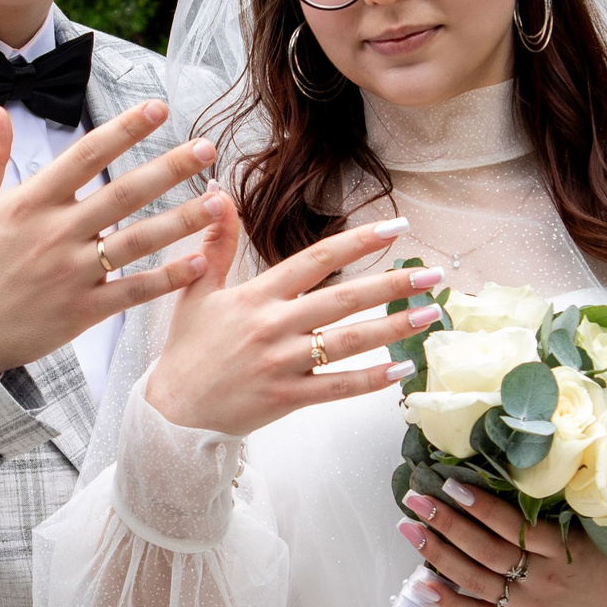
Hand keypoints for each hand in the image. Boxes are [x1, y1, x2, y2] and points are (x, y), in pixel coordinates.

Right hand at [0, 102, 222, 373]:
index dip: (124, 129)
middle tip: (208, 149)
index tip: (158, 109)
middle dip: (169, 169)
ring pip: (137, 241)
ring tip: (220, 202)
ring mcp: (73, 273)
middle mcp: (57, 233)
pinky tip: (199, 261)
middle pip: (124, 194)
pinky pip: (134, 291)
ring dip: (182, 220)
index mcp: (31, 202)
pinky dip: (167, 278)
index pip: (85, 155)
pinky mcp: (83, 310)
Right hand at [141, 207, 446, 436]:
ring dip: (393, 328)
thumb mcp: (196, 290)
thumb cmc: (187, 350)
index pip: (316, 260)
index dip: (358, 241)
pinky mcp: (287, 397)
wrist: (172, 412)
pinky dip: (372, 380)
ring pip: (348, 342)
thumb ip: (217, 244)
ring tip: (429, 315)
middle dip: (392, 285)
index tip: (395, 227)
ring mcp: (282, 363)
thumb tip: (218, 194)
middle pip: (344, 300)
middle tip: (433, 276)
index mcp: (257, 296)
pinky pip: (338, 387)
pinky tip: (402, 369)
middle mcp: (273, 326)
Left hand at [397, 480, 606, 606]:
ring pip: (475, 580)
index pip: (514, 526)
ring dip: (437, 554)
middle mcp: (543, 580)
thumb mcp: (592, 529)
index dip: (481, 505)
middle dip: (446, 523)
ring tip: (410, 529)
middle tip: (416, 499)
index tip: (451, 484)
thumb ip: (554, 513)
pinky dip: (449, 601)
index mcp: (563, 551)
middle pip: (485, 550)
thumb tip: (508, 477)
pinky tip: (421, 585)